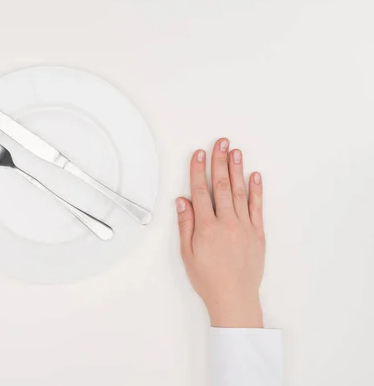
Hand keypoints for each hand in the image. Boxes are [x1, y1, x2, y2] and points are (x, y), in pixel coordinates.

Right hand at [176, 139, 264, 327]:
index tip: (199, 154)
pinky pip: (257, 207)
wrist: (234, 298)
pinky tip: (255, 176)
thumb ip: (186, 225)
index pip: (201, 191)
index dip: (199, 170)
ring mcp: (245, 227)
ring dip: (238, 170)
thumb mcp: (187, 254)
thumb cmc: (208, 279)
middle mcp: (227, 223)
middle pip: (222, 186)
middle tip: (221, 142)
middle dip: (220, 161)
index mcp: (207, 227)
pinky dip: (256, 190)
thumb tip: (182, 201)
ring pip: (240, 192)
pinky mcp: (258, 234)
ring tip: (236, 151)